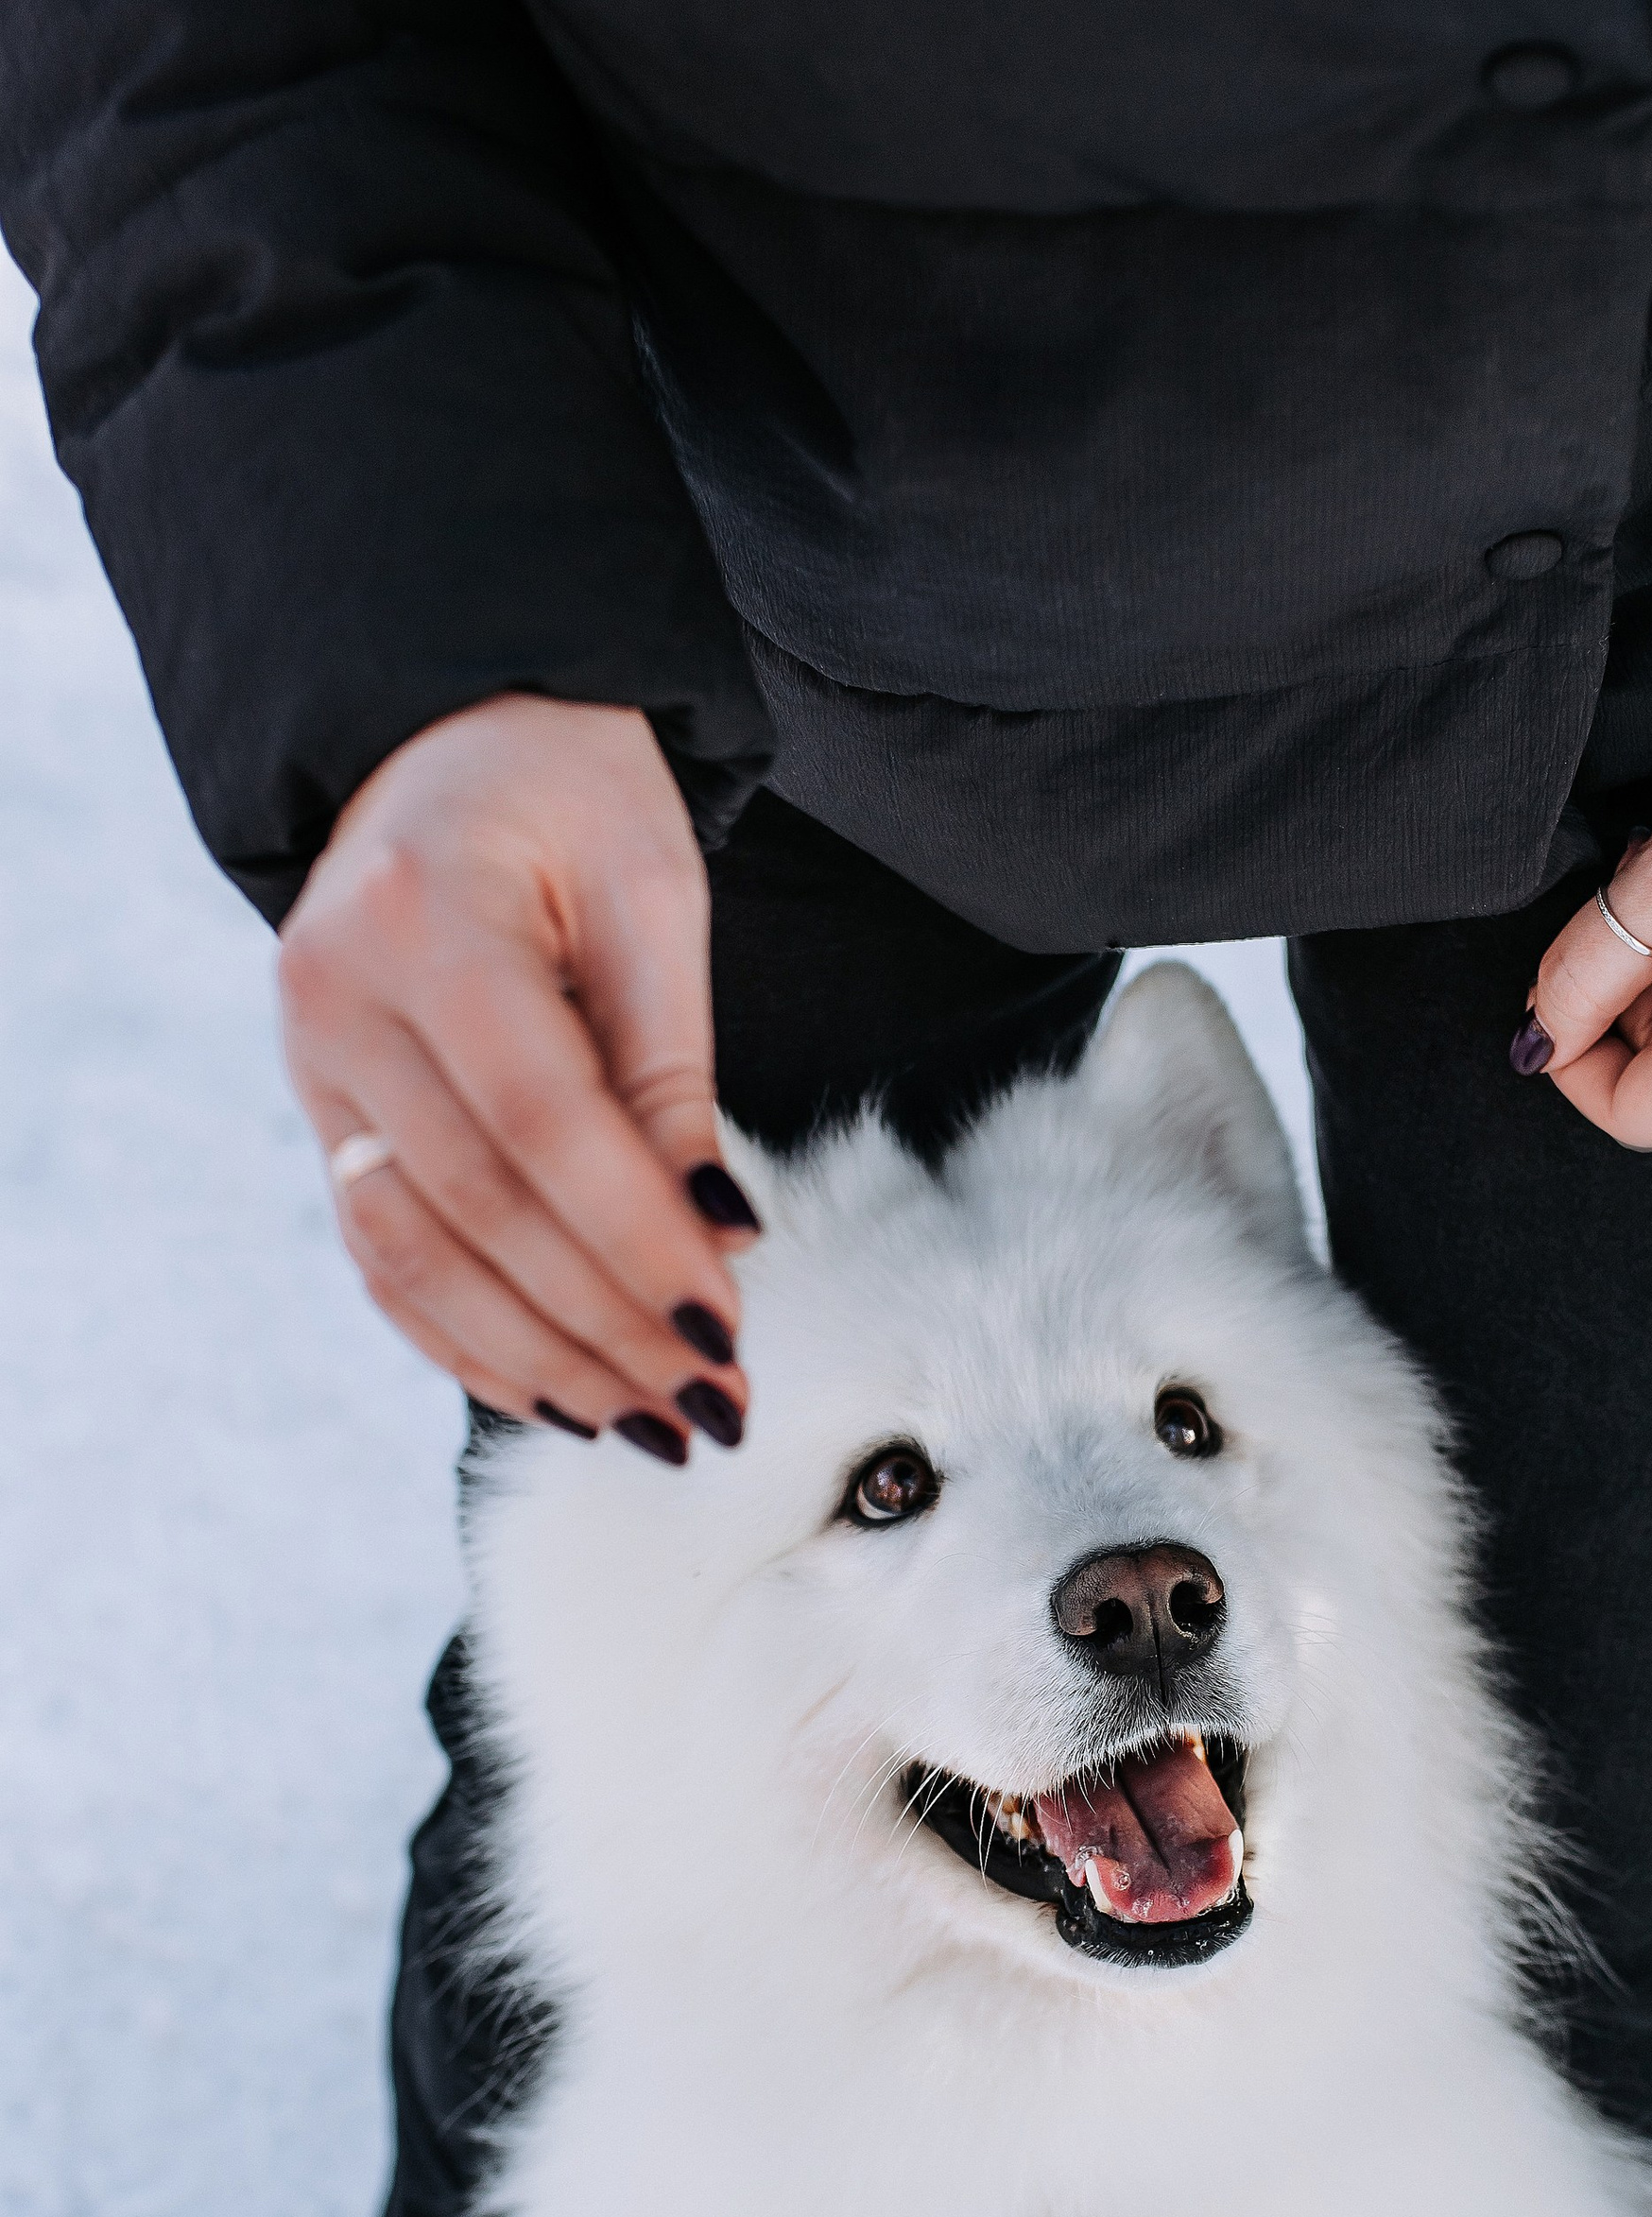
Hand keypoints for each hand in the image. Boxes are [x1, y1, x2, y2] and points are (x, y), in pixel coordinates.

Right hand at [278, 695, 753, 1458]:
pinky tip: (562, 1394)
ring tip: (651, 1425)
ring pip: (415, 1258)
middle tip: (714, 1405)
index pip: (540, 1121)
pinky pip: (383, 1261)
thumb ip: (672, 1069)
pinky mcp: (320, 1116)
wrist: (449, 738)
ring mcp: (310, 1063)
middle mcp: (336, 996)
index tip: (724, 1327)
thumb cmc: (570, 799)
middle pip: (479, 1207)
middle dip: (606, 1324)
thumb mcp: (651, 895)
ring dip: (541, 1360)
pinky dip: (470, 1343)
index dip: (634, 1240)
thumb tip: (720, 1233)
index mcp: (423, 916)